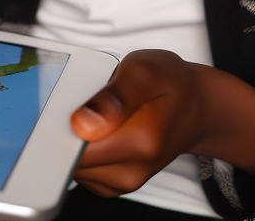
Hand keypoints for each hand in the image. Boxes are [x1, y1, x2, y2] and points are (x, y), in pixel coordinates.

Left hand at [70, 51, 254, 197]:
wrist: (196, 108)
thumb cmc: (171, 85)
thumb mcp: (146, 70)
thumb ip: (114, 96)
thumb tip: (81, 122)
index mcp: (140, 142)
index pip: (74, 147)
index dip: (58, 124)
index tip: (66, 103)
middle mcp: (132, 170)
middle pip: (69, 158)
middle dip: (64, 130)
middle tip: (85, 101)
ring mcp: (123, 181)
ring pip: (71, 166)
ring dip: (72, 139)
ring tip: (96, 114)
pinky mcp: (113, 183)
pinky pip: (81, 170)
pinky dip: (81, 149)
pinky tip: (96, 129)